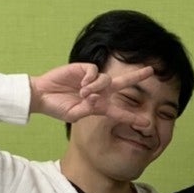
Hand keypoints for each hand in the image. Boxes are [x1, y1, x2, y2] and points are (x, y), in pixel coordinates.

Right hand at [28, 62, 153, 123]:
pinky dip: (91, 79)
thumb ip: (88, 109)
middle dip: (137, 76)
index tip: (146, 123)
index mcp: (99, 106)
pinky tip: (82, 85)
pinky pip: (95, 72)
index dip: (132, 117)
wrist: (42, 96)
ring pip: (107, 79)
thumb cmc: (58, 107)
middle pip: (122, 83)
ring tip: (84, 93)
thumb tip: (97, 99)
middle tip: (151, 71)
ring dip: (97, 88)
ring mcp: (92, 79)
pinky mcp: (83, 69)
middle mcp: (99, 91)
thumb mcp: (75, 115)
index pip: (119, 111)